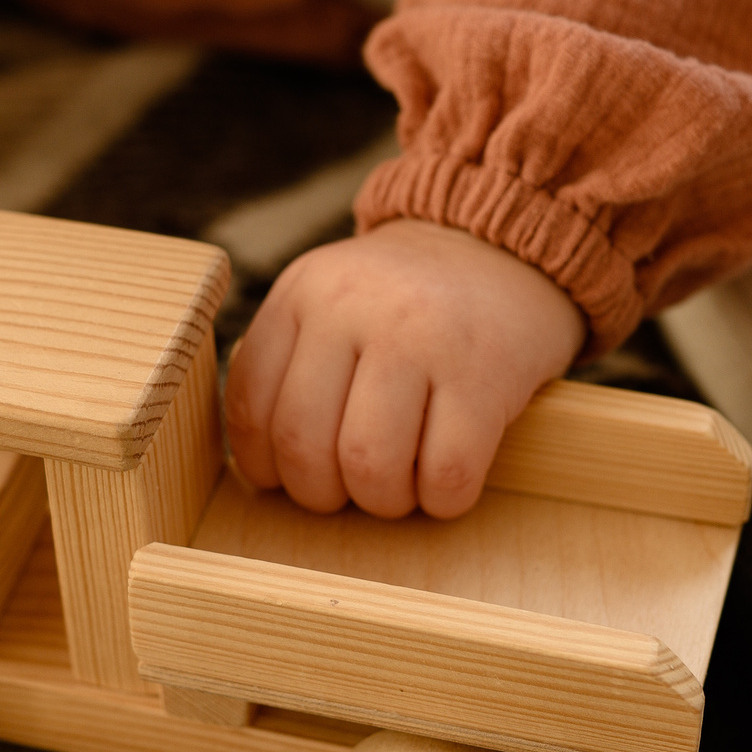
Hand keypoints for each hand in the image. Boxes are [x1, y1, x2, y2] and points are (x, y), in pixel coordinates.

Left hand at [226, 220, 585, 519]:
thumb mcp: (328, 300)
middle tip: (350, 489)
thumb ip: (288, 363)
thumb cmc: (405, 303)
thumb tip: (262, 467)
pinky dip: (442, 501)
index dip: (264, 465)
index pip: (250, 405)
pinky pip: (446, 474)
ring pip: (370, 466)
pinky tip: (448, 482)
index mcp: (303, 293)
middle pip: (304, 445)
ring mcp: (422, 338)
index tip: (289, 479)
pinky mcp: (485, 374)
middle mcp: (354, 307)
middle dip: (322, 495)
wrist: (501, 250)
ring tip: (401, 486)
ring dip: (383, 501)